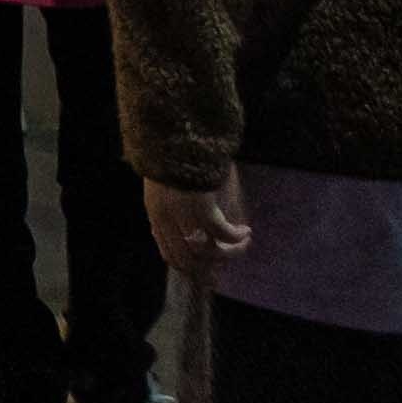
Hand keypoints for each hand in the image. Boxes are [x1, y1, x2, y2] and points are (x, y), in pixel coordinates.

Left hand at [140, 161, 249, 276]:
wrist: (174, 132)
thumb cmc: (172, 154)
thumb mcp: (166, 185)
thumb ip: (174, 208)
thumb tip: (192, 230)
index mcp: (155, 214)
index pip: (168, 254)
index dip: (187, 266)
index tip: (203, 269)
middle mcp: (167, 219)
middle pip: (187, 260)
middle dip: (207, 270)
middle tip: (223, 270)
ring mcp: (184, 215)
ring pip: (207, 251)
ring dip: (229, 252)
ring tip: (242, 244)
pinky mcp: (202, 208)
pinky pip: (223, 234)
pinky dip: (236, 238)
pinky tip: (246, 232)